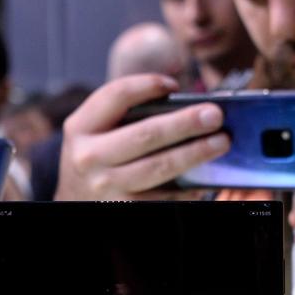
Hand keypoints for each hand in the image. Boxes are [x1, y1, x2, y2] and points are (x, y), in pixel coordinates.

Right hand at [54, 74, 229, 199]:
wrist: (74, 201)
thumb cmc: (96, 157)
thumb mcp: (95, 131)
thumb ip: (125, 115)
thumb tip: (185, 106)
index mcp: (80, 127)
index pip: (117, 95)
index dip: (148, 85)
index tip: (174, 85)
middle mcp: (89, 157)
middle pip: (145, 134)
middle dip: (185, 122)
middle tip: (215, 115)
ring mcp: (106, 187)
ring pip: (159, 167)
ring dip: (195, 153)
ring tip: (220, 142)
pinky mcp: (124, 209)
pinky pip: (163, 196)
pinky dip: (188, 187)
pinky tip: (206, 176)